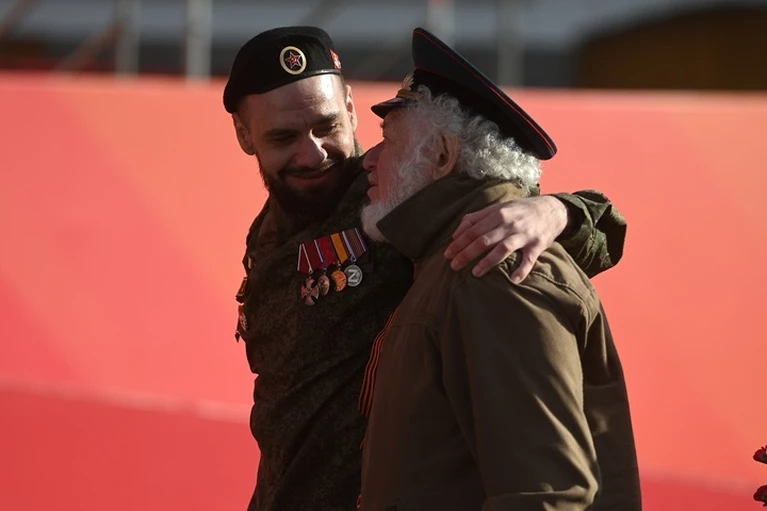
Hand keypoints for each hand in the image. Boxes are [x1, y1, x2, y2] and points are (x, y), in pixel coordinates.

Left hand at [444, 196, 567, 280]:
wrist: (552, 209)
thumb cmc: (520, 210)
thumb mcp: (498, 208)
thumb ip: (476, 218)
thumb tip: (456, 233)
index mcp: (497, 214)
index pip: (473, 230)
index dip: (459, 242)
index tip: (447, 254)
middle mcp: (509, 223)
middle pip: (484, 240)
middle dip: (466, 254)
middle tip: (453, 266)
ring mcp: (524, 235)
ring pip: (502, 249)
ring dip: (487, 262)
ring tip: (474, 274)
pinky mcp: (537, 245)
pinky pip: (528, 260)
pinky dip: (521, 270)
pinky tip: (512, 280)